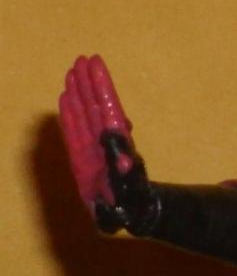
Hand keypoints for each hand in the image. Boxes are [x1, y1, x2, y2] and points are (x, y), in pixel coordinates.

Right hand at [58, 55, 155, 231]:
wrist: (129, 215)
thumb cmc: (132, 204)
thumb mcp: (131, 188)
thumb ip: (126, 172)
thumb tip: (123, 154)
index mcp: (116, 144)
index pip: (108, 109)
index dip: (102, 87)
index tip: (96, 65)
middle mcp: (105, 142)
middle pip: (95, 107)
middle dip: (89, 84)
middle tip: (82, 60)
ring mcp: (93, 148)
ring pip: (84, 115)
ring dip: (78, 93)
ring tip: (72, 72)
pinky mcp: (82, 158)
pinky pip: (74, 132)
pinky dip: (69, 115)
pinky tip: (65, 98)